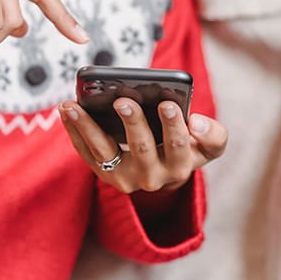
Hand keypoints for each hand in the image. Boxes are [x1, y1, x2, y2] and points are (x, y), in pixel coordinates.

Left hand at [59, 99, 227, 193]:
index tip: (167, 104)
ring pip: (104, 151)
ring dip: (88, 126)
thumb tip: (196, 122)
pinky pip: (86, 152)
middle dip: (132, 123)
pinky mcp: (103, 174)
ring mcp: (124, 178)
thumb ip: (214, 135)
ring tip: (74, 105)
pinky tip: (67, 110)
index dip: (174, 126)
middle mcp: (152, 178)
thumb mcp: (207, 147)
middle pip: (141, 148)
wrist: (162, 174)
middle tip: (123, 100)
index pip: (178, 146)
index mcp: (180, 167)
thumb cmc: (185, 149)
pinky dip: (74, 130)